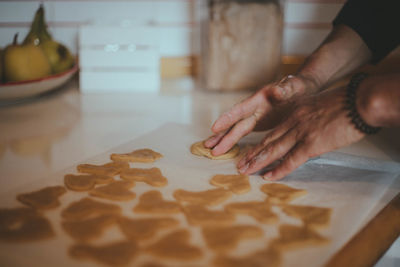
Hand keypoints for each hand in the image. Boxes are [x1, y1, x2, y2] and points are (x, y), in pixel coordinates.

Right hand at [205, 75, 310, 155]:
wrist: (302, 89)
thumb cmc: (297, 86)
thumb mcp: (294, 85)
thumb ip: (285, 88)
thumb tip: (277, 90)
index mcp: (259, 99)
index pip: (240, 110)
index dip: (227, 119)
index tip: (215, 127)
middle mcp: (252, 108)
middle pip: (235, 123)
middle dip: (222, 136)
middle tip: (210, 148)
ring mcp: (254, 116)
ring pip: (235, 129)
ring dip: (223, 140)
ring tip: (210, 150)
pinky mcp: (257, 122)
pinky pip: (242, 133)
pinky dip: (233, 141)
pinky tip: (224, 149)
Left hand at [237, 85, 364, 179]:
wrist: (359, 101)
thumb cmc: (345, 104)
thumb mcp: (319, 106)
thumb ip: (308, 119)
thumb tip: (306, 133)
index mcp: (295, 112)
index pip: (273, 130)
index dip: (259, 143)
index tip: (248, 152)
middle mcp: (293, 121)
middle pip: (268, 140)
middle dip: (252, 154)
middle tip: (239, 164)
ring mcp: (301, 132)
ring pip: (273, 150)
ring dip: (257, 162)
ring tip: (244, 171)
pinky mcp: (312, 143)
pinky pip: (291, 160)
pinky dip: (279, 170)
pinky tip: (268, 176)